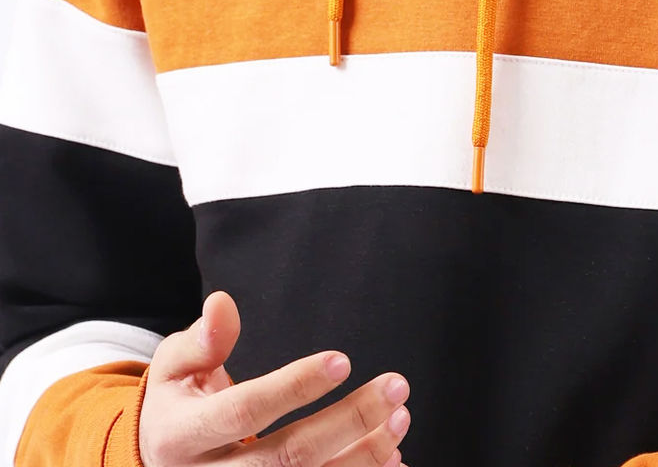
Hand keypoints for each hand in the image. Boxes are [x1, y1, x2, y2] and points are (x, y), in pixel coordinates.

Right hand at [139, 290, 410, 466]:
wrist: (158, 464)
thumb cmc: (177, 403)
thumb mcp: (175, 367)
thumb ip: (203, 339)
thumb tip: (222, 302)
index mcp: (182, 435)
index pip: (245, 411)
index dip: (295, 387)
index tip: (343, 360)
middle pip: (289, 457)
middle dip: (349, 421)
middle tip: (396, 386)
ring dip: (364, 455)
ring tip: (401, 417)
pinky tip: (392, 458)